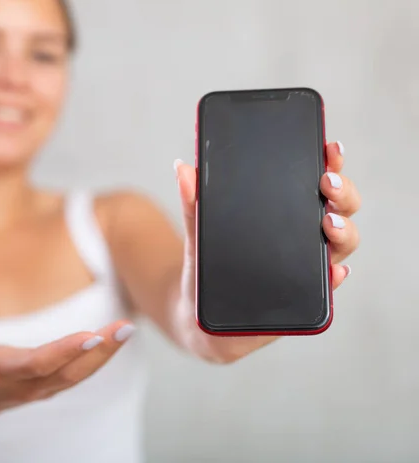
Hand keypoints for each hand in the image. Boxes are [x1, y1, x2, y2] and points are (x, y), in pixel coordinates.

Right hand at [0, 293, 134, 412]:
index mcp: (1, 372)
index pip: (38, 364)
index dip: (65, 351)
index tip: (92, 335)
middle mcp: (26, 385)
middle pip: (68, 373)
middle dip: (99, 352)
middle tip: (125, 328)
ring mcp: (41, 390)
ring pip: (79, 376)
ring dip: (106, 354)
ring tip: (127, 329)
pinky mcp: (51, 387)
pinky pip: (79, 374)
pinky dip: (100, 358)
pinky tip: (116, 338)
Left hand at [174, 141, 361, 360]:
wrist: (198, 317)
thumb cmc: (204, 269)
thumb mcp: (198, 236)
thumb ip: (194, 206)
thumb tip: (183, 168)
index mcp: (283, 216)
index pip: (314, 185)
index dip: (329, 164)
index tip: (328, 147)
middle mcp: (301, 240)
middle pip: (338, 211)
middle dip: (342, 193)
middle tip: (327, 183)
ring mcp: (304, 270)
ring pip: (339, 247)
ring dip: (344, 233)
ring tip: (329, 226)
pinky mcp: (301, 301)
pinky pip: (325, 289)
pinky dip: (333, 278)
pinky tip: (335, 271)